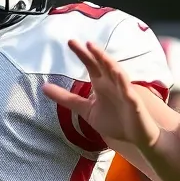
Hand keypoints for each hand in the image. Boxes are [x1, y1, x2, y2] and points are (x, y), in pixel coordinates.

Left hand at [41, 40, 161, 149]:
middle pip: (103, 65)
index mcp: (101, 84)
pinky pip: (129, 92)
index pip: (91, 65)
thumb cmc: (114, 121)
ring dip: (108, 62)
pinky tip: (118, 76)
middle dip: (94, 53)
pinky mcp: (134, 103)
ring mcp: (124, 92)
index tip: (71, 42)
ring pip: (117, 74)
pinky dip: (124, 84)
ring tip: (98, 53)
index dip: (82, 54)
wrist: (135, 138)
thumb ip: (66, 98)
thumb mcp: (86, 110)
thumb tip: (44, 88)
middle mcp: (113, 84)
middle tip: (82, 43)